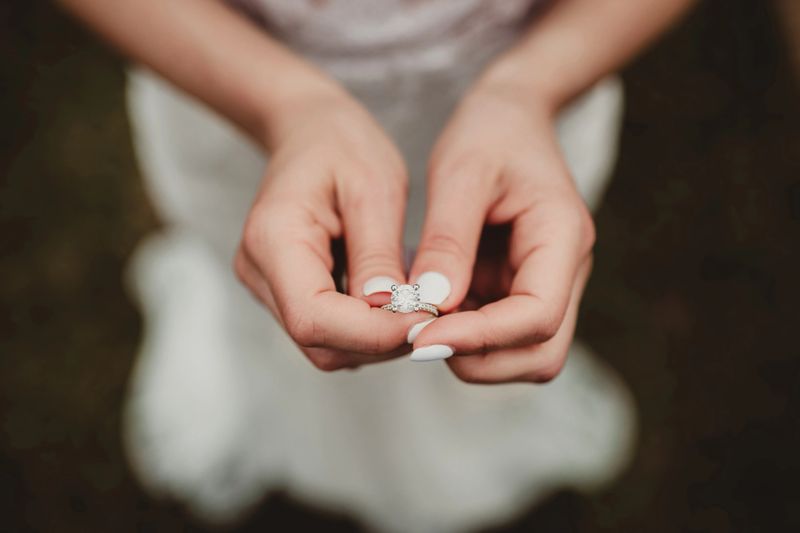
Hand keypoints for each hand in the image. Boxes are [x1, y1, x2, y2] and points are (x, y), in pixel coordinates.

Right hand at [235, 87, 428, 370]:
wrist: (309, 130)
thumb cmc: (341, 145)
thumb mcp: (375, 186)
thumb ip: (380, 254)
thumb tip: (396, 315)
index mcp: (273, 238)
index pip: (314, 317)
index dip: (374, 332)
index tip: (430, 318)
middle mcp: (259, 272)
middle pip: (318, 340)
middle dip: (381, 339)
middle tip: (434, 312)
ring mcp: (267, 287)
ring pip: (324, 345)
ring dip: (378, 338)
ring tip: (418, 303)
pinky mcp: (286, 293)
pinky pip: (328, 332)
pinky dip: (367, 329)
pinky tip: (396, 301)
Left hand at [408, 82, 595, 382]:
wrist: (511, 117)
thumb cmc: (490, 134)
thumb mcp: (460, 173)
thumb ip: (449, 240)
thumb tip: (434, 306)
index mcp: (563, 238)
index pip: (538, 317)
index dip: (482, 338)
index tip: (422, 338)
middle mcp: (566, 272)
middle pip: (540, 354)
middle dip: (480, 358)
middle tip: (417, 337)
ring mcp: (545, 284)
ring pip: (522, 354)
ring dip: (471, 351)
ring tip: (421, 317)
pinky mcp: (519, 289)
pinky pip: (498, 334)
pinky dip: (463, 334)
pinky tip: (429, 305)